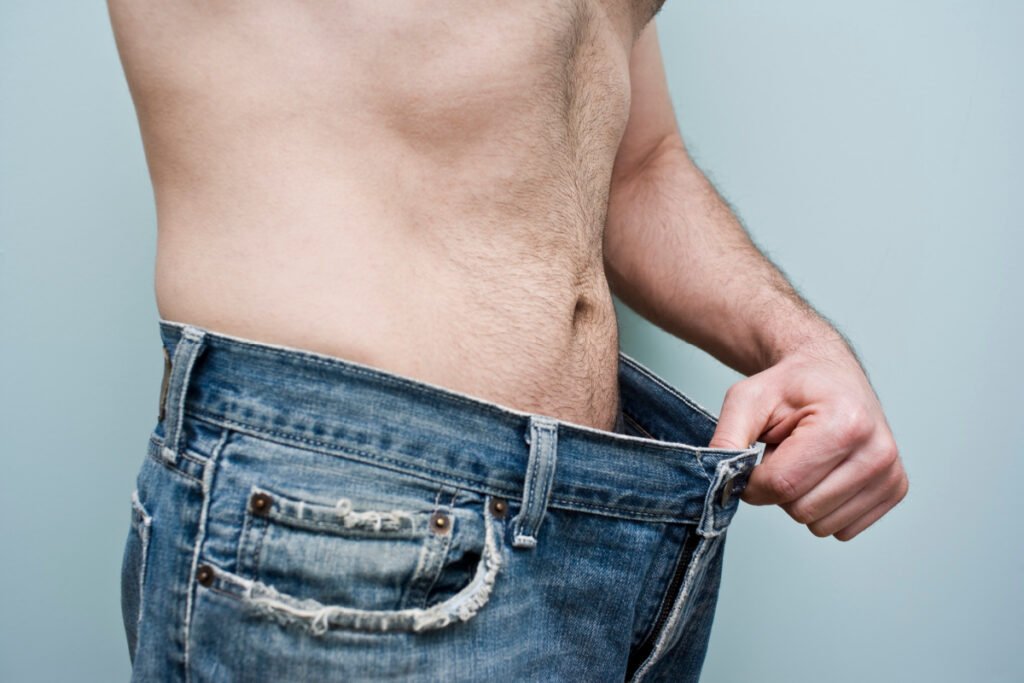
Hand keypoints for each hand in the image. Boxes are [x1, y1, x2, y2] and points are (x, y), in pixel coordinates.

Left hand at [708, 338, 908, 540]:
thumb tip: (718, 479)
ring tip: (806, 459)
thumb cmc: (790, 386)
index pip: (783, 484)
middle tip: (785, 453)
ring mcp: (890, 473)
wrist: (829, 374)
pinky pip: (842, 529)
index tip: (752, 462)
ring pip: (820, 525)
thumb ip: (727, 438)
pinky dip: (824, 507)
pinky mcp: (895, 490)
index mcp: (844, 424)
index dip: (753, 483)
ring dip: (801, 498)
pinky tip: (825, 472)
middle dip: (779, 488)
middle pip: (801, 509)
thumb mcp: (746, 399)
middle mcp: (877, 451)